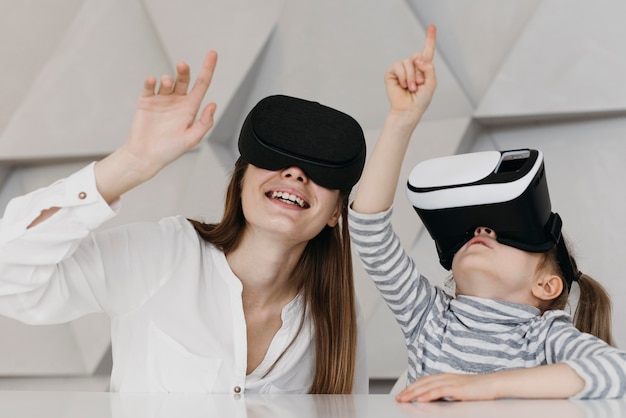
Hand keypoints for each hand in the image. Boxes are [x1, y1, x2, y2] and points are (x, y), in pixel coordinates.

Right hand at [123, 50, 218, 178]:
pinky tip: (153, 80)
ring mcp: (161, 100)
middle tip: (182, 65)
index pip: (202, 84)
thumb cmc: (170, 150)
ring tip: (166, 81)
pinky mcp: (146, 101)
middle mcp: (177, 101)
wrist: (146, 157)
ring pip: (167, 82)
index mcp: (190, 108)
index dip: (208, 69)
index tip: (213, 53)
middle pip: (183, 79)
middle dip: (184, 71)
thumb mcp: (191, 139)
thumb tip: (213, 105)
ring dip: (168, 79)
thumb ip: (204, 123)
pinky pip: (149, 87)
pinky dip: (151, 82)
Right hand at [384, 24, 436, 120]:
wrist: (408, 110)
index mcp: (423, 68)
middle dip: (420, 70)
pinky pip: (399, 67)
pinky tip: (403, 86)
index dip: (429, 38)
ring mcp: (401, 69)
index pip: (427, 51)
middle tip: (419, 84)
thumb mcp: (431, 83)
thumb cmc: (420, 100)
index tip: (432, 26)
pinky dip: (403, 77)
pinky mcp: (391, 73)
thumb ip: (429, 68)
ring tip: (411, 88)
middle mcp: (412, 66)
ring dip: (412, 77)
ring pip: (408, 62)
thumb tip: (416, 60)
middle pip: (417, 55)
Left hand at [396, 373, 497, 402]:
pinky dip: (428, 395)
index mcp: (445, 377)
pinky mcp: (457, 388)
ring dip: (414, 393)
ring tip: (404, 399)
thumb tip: (434, 399)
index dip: (412, 386)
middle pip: (422, 382)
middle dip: (409, 390)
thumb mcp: (458, 390)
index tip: (403, 393)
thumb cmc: (478, 388)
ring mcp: (451, 381)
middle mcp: (445, 377)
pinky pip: (439, 391)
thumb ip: (446, 392)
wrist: (493, 383)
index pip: (424, 380)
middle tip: (399, 397)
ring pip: (428, 386)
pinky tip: (421, 399)